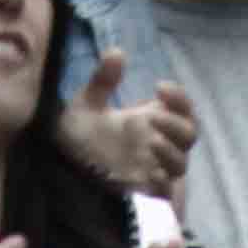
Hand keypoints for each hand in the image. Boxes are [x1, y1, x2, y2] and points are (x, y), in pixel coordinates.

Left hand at [63, 49, 197, 193]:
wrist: (58, 177)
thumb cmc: (76, 141)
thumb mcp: (84, 107)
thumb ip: (101, 82)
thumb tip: (117, 51)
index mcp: (146, 121)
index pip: (181, 108)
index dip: (179, 96)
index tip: (159, 86)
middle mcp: (154, 145)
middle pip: (189, 134)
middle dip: (177, 123)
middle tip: (153, 117)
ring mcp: (151, 171)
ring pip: (181, 163)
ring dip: (171, 150)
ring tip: (151, 141)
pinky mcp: (144, 196)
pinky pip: (167, 192)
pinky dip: (163, 181)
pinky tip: (148, 172)